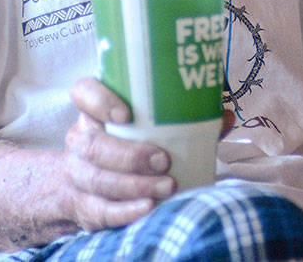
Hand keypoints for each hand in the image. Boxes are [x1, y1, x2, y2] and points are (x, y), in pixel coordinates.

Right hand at [63, 77, 175, 230]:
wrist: (96, 184)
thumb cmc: (133, 144)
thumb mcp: (151, 126)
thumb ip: (186, 118)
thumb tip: (224, 116)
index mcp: (94, 111)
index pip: (83, 93)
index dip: (100, 101)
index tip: (126, 114)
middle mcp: (81, 139)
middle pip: (93, 145)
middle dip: (129, 155)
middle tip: (164, 160)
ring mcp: (78, 174)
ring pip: (96, 179)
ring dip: (133, 184)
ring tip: (167, 186)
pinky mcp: (84, 205)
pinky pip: (100, 209)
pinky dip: (125, 210)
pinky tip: (148, 207)